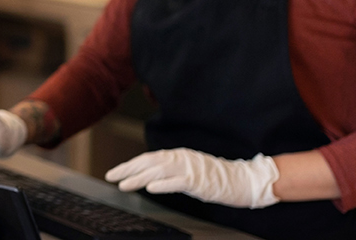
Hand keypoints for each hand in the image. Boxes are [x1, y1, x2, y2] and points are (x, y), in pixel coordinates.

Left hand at [104, 148, 280, 208]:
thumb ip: (170, 171)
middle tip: (111, 177)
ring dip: (140, 178)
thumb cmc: (216, 177)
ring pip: (160, 171)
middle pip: (150, 162)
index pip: (149, 159)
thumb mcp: (189, 171)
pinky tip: (151, 188)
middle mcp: (182, 159)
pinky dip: (164, 184)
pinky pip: (179, 182)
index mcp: (179, 155)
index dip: (130, 165)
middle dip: (128, 170)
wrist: (244, 179)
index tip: (114, 172)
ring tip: (124, 184)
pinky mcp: (200, 180)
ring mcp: (191, 169)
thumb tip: (149, 176)